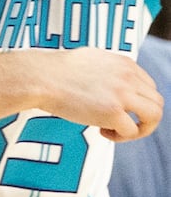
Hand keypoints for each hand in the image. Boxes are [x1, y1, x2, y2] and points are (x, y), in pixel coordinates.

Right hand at [39, 47, 162, 141]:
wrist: (40, 77)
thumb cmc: (54, 71)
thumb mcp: (90, 61)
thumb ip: (108, 71)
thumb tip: (110, 88)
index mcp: (125, 63)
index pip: (148, 87)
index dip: (136, 103)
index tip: (118, 109)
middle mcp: (129, 77)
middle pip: (156, 102)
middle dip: (142, 117)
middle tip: (120, 124)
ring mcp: (122, 94)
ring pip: (154, 116)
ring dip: (140, 129)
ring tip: (117, 132)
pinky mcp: (113, 111)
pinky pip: (131, 130)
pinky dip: (120, 136)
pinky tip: (102, 132)